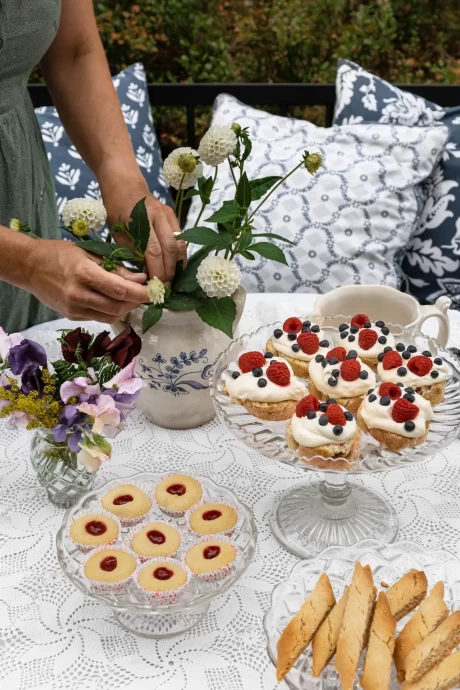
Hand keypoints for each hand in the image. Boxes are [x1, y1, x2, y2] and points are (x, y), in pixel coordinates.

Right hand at [25, 240, 148, 323]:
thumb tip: (141, 278)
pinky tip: (115, 301)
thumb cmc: (60, 254)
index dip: (140, 293)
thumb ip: (116, 268)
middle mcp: (79, 294)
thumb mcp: (90, 254)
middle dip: (136, 302)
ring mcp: (74, 308)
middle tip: (145, 294)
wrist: (29, 267)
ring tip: (132, 298)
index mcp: (84, 274)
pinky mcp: (71, 316)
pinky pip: (99, 317)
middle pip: (118, 306)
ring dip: (126, 309)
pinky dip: (112, 311)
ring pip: (111, 316)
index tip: (152, 290)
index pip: (120, 290)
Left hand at [103, 181, 186, 282]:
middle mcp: (158, 215)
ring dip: (178, 264)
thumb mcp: (117, 231)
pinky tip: (176, 267)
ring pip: (180, 244)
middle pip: (170, 249)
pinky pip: (181, 239)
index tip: (155, 286)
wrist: (124, 182)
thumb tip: (143, 274)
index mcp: (140, 219)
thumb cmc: (116, 208)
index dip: (156, 270)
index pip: (153, 251)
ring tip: (173, 280)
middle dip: (170, 271)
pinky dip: (180, 255)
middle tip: (165, 287)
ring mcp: (168, 214)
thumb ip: (131, 251)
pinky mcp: (173, 215)